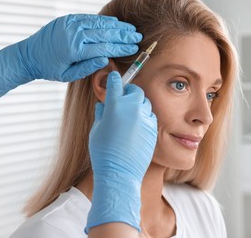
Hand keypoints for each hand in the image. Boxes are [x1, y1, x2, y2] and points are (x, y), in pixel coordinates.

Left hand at [20, 14, 141, 80]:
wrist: (29, 55)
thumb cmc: (49, 69)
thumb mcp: (68, 75)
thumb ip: (88, 67)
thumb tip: (105, 59)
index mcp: (74, 50)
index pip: (104, 48)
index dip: (120, 48)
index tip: (133, 48)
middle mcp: (73, 35)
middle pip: (104, 34)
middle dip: (123, 36)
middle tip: (137, 37)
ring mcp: (70, 24)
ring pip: (99, 24)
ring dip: (117, 26)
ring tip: (131, 29)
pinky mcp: (68, 19)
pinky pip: (89, 18)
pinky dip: (103, 21)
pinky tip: (115, 23)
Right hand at [86, 71, 156, 232]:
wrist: (119, 172)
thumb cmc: (103, 152)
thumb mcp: (96, 129)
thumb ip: (101, 113)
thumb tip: (103, 105)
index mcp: (115, 105)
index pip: (116, 83)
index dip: (114, 80)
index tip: (114, 78)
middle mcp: (132, 108)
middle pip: (134, 90)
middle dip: (128, 93)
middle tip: (122, 100)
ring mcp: (145, 118)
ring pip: (144, 102)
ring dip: (137, 105)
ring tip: (130, 116)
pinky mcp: (153, 128)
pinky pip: (150, 116)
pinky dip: (144, 117)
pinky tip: (137, 127)